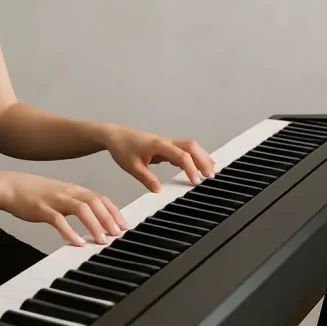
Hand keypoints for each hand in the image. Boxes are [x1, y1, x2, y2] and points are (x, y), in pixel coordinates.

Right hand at [0, 171, 127, 245]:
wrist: (11, 186)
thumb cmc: (36, 193)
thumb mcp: (60, 195)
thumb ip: (76, 204)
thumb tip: (93, 217)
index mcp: (74, 190)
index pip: (100, 198)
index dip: (114, 211)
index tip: (124, 225)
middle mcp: (68, 192)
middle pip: (94, 202)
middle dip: (109, 218)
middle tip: (118, 233)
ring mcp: (55, 199)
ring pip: (81, 209)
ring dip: (94, 225)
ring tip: (102, 240)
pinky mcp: (41, 209)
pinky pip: (59, 220)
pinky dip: (70, 231)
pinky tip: (76, 242)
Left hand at [101, 124, 215, 191]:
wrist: (115, 135)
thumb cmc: (122, 148)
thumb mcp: (131, 166)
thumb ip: (146, 178)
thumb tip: (159, 190)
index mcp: (158, 145)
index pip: (181, 155)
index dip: (191, 168)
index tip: (196, 181)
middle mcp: (165, 142)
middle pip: (191, 147)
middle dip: (203, 160)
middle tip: (211, 175)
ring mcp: (166, 143)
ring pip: (190, 146)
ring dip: (201, 157)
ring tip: (211, 171)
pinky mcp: (165, 146)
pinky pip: (183, 150)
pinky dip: (193, 157)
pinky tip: (198, 167)